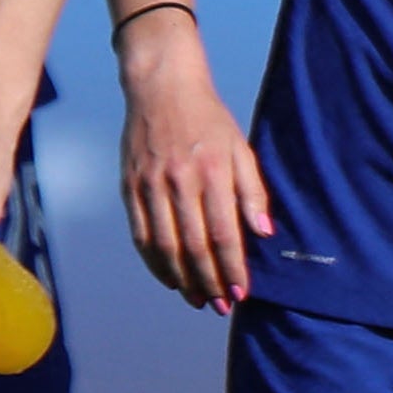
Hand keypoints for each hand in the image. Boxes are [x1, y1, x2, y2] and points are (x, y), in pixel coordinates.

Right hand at [119, 21, 271, 311]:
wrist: (161, 87)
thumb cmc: (208, 119)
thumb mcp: (240, 147)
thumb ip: (252, 191)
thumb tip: (263, 234)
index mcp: (211, 170)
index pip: (224, 232)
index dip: (232, 267)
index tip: (242, 291)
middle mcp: (179, 180)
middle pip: (193, 246)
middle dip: (209, 282)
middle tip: (221, 305)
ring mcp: (150, 184)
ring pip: (164, 246)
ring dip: (182, 280)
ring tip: (198, 300)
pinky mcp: (130, 186)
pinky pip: (141, 234)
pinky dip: (155, 262)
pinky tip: (170, 278)